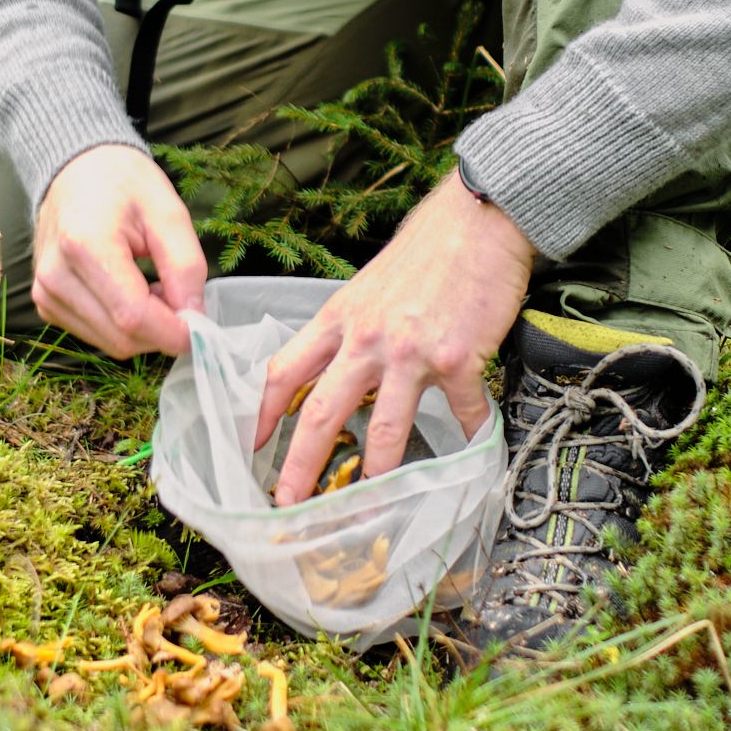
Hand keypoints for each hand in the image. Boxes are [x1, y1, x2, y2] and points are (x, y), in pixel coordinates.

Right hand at [32, 144, 206, 358]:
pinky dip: (122, 325)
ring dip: (144, 329)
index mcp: (85, 245)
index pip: (134, 316)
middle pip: (123, 337)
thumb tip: (194, 317)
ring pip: (111, 344)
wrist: (77, 170)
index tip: (202, 327)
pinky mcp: (46, 304)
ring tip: (152, 285)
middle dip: (162, 330)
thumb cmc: (125, 184)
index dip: (174, 332)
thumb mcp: (168, 212)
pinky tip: (130, 291)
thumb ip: (186, 266)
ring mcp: (46, 293)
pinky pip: (96, 336)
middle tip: (179, 294)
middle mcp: (56, 275)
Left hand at [253, 169, 535, 503]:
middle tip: (287, 504)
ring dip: (374, 477)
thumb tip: (335, 368)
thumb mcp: (368, 286)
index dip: (262, 413)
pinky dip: (468, 436)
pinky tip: (472, 453)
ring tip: (367, 512)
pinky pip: (461, 413)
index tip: (252, 445)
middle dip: (300, 466)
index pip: (284, 371)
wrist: (478, 217)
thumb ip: (350, 328)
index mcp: (339, 319)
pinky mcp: (458, 358)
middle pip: (322, 413)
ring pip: (384, 429)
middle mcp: (367, 338)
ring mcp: (412, 352)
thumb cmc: (426, 249)